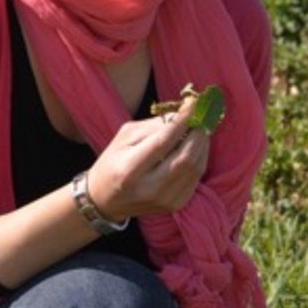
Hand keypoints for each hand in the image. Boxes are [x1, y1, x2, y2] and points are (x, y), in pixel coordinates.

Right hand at [88, 91, 210, 222]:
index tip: (192, 102)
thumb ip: (153, 125)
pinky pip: (196, 177)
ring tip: (198, 128)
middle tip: (200, 115)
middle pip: (185, 157)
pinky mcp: (175, 205)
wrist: (106, 200)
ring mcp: (164, 199)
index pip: (163, 141)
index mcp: (130, 169)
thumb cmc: (113, 162)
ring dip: (202, 144)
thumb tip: (183, 114)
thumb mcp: (124, 137)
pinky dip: (200, 158)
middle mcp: (149, 188)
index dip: (181, 120)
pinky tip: (195, 146)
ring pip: (195, 167)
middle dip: (197, 132)